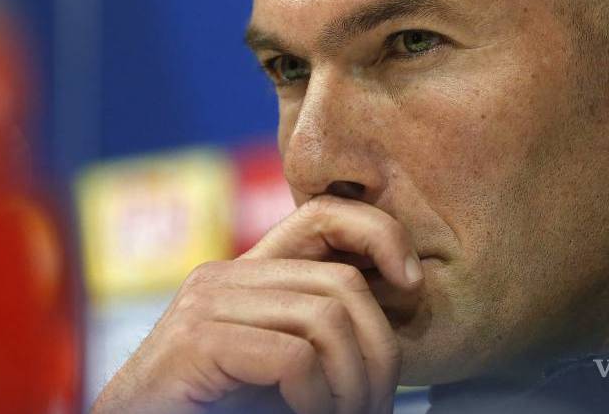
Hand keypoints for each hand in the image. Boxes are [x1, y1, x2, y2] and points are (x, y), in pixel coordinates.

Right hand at [92, 197, 423, 413]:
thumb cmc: (213, 408)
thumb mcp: (278, 363)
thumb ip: (318, 328)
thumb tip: (405, 297)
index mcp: (247, 273)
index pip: (325, 214)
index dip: (380, 234)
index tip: (412, 286)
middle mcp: (224, 276)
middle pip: (341, 281)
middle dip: (379, 350)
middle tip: (376, 402)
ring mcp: (206, 304)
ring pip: (326, 319)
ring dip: (353, 384)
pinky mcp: (196, 342)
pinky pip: (294, 358)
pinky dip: (318, 399)